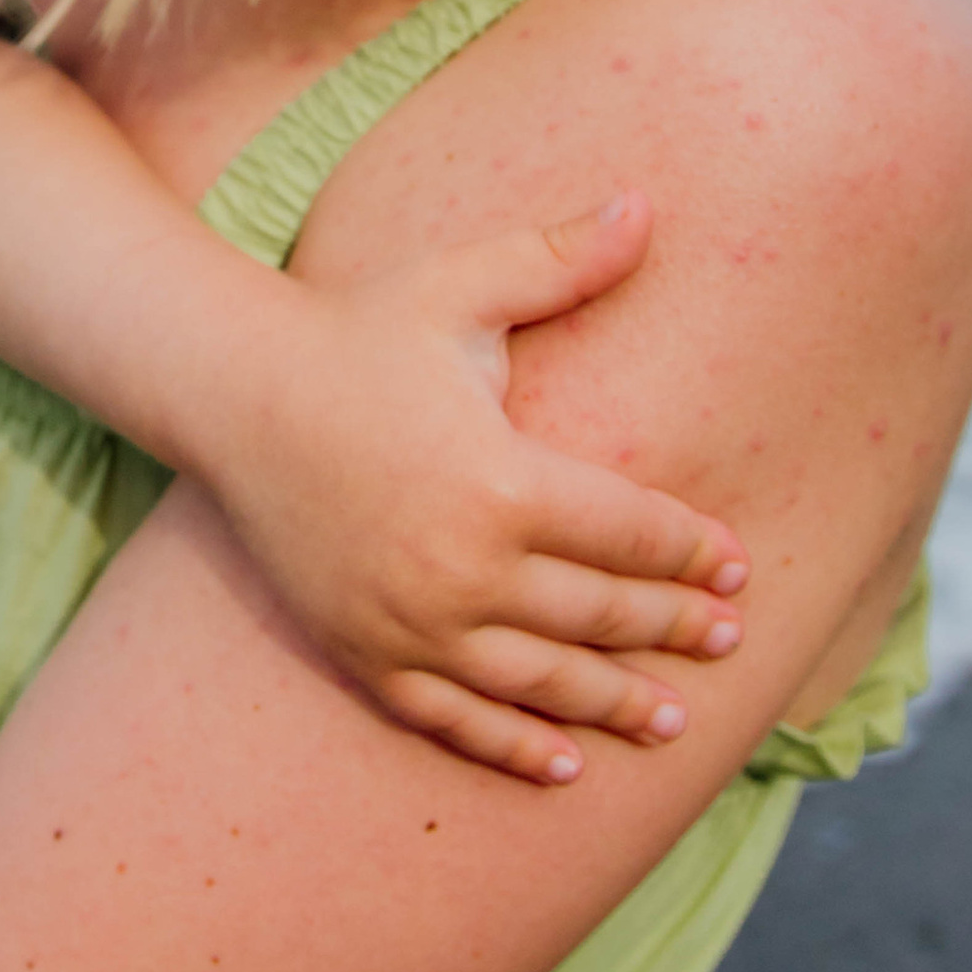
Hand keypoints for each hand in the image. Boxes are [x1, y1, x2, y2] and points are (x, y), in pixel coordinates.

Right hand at [202, 195, 749, 783]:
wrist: (234, 392)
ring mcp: (413, 620)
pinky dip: (511, 747)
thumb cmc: (358, 330)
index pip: (631, 533)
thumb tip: (645, 205)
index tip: (738, 569)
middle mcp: (465, 566)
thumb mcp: (461, 287)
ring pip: (540, 682)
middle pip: (600, 614)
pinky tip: (562, 765)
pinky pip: (453, 716)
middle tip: (727, 641)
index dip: (693, 553)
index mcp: (504, 480)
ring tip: (669, 720)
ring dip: (613, 704)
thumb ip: (560, 260)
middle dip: (673, 629)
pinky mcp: (367, 651)